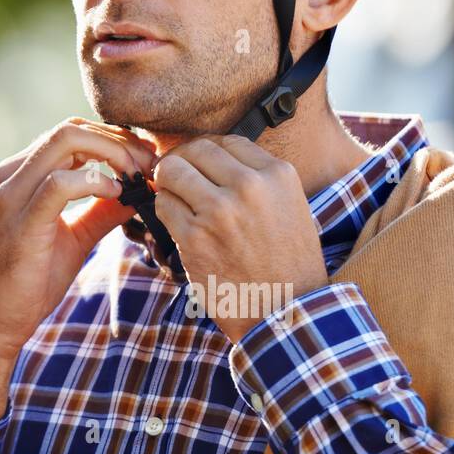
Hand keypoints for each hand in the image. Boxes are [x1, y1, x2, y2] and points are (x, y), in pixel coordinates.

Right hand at [0, 118, 156, 423]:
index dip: (113, 138)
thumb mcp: (72, 239)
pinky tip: (116, 193)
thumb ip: (100, 212)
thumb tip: (139, 193)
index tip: (146, 158)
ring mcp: (11, 195)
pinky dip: (93, 181)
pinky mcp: (20, 222)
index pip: (70, 133)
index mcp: (20, 175)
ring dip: (111, 153)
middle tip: (150, 164)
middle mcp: (11, 176)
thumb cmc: (25, 282)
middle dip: (118, 140)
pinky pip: (58, 183)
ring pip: (64, 143)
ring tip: (138, 175)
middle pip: (70, 130)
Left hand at [150, 134, 327, 343]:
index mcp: (276, 174)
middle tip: (178, 178)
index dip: (206, 152)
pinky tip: (179, 224)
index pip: (226, 141)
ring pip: (171, 172)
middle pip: (195, 150)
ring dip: (168, 185)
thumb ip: (257, 178)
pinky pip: (163, 205)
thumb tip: (212, 157)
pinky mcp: (194, 237)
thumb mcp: (290, 207)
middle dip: (181, 161)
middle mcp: (248, 186)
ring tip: (177, 201)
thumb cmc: (288, 262)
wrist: (287, 312)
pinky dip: (165, 211)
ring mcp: (219, 211)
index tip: (199, 165)